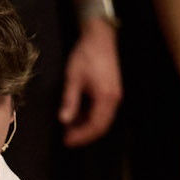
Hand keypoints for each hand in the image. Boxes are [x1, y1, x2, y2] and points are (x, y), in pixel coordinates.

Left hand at [58, 21, 120, 147]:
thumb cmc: (85, 55)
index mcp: (106, 97)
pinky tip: (77, 117)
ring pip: (103, 119)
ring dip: (87, 127)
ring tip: (69, 130)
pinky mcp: (112, 90)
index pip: (95, 125)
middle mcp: (114, 98)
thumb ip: (69, 101)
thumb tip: (64, 120)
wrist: (100, 37)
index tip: (67, 141)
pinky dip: (90, 117)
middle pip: (101, 125)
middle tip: (67, 139)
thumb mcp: (73, 79)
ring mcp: (115, 94)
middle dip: (84, 135)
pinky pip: (103, 110)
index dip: (81, 136)